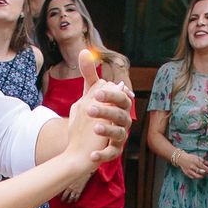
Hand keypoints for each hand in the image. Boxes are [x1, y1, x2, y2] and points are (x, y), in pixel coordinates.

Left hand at [79, 49, 130, 163]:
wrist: (86, 139)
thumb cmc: (94, 113)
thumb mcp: (90, 94)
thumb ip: (89, 75)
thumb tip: (84, 52)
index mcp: (120, 105)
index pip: (121, 97)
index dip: (111, 95)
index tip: (96, 92)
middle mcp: (123, 121)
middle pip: (121, 115)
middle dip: (107, 111)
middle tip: (90, 108)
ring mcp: (120, 137)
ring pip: (119, 134)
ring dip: (108, 130)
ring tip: (95, 128)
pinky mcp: (114, 152)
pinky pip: (112, 154)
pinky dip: (103, 155)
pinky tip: (92, 156)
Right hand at [173, 149, 207, 179]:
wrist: (181, 158)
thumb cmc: (191, 158)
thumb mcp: (198, 158)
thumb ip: (204, 161)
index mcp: (195, 161)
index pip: (203, 167)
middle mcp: (192, 166)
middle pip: (201, 172)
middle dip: (205, 173)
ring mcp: (189, 170)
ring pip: (197, 176)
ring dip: (201, 176)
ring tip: (203, 175)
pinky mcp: (187, 173)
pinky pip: (193, 177)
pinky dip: (196, 177)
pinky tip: (198, 175)